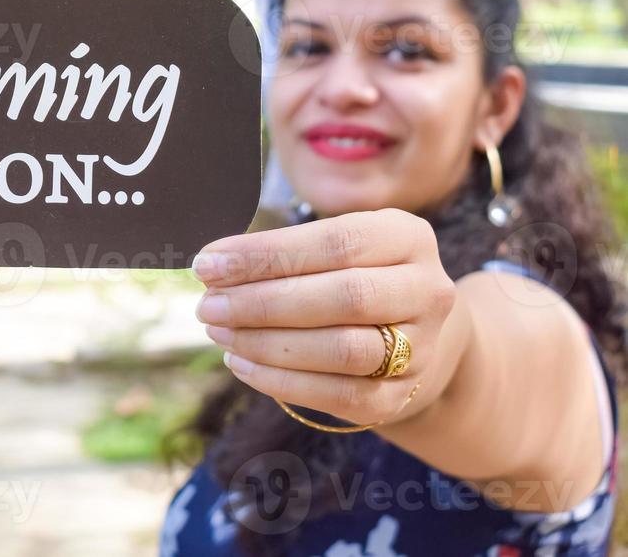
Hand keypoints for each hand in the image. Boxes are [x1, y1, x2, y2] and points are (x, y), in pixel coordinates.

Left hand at [193, 209, 455, 426]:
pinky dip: (280, 381)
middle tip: (209, 305)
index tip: (209, 264)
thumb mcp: (332, 247)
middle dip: (263, 303)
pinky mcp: (400, 396)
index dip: (267, 255)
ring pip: (343, 350)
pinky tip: (241, 362)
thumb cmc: (352, 276)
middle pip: (344, 298)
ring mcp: (421, 349)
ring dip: (268, 344)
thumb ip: (282, 252)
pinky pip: (337, 395)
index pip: (335, 242)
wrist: (417, 336)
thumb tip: (212, 266)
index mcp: (406, 238)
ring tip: (219, 332)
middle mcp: (426, 291)